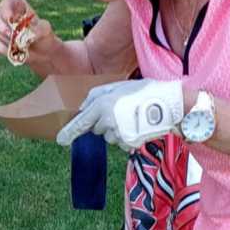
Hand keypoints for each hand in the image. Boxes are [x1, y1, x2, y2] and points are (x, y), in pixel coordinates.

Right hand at [0, 0, 54, 63]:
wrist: (40, 51)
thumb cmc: (42, 35)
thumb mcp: (45, 30)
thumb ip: (38, 29)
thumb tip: (29, 34)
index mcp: (17, 4)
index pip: (8, 2)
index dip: (7, 9)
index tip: (10, 18)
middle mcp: (4, 12)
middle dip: (2, 26)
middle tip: (11, 35)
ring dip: (6, 38)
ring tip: (20, 45)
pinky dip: (3, 47)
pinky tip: (14, 50)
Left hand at [56, 79, 184, 151]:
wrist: (169, 104)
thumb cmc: (143, 92)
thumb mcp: (117, 86)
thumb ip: (95, 96)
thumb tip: (82, 109)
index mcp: (102, 105)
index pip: (81, 122)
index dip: (69, 132)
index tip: (60, 140)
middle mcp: (108, 121)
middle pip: (97, 129)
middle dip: (105, 123)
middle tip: (121, 111)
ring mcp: (119, 134)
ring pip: (110, 137)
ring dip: (117, 130)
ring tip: (132, 117)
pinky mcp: (129, 143)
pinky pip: (122, 142)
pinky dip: (127, 136)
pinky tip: (137, 126)